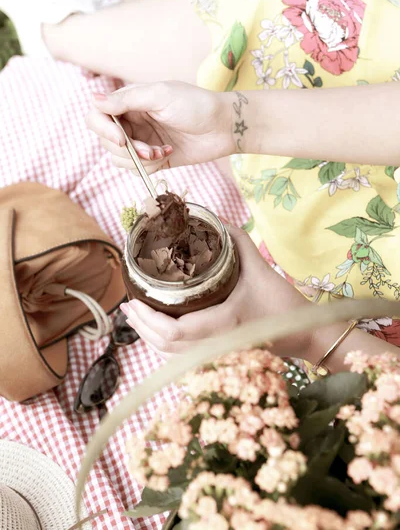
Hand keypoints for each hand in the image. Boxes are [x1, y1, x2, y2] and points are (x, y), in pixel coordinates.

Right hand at [85, 81, 233, 172]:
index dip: (103, 130)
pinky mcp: (153, 159)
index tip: (122, 139)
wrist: (224, 127)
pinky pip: (135, 169)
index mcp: (130, 102)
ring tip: (161, 151)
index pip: (97, 115)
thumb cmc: (196, 105)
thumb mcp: (160, 95)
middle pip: (106, 141)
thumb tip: (93, 99)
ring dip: (139, 159)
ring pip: (119, 159)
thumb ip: (126, 99)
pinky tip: (168, 154)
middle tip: (150, 149)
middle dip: (127, 149)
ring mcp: (142, 141)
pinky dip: (149, 166)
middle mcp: (132, 121)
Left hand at [120, 225, 311, 358]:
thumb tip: (211, 219)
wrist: (304, 334)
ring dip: (149, 337)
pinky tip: (157, 329)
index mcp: (223, 324)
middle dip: (141, 327)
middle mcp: (216, 345)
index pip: (173, 331)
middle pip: (165, 346)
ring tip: (136, 315)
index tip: (132, 301)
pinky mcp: (219, 358)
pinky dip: (164, 345)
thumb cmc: (283, 303)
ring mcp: (217, 355)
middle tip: (127, 305)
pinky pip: (182, 357)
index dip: (147, 319)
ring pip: (171, 355)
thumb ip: (235, 240)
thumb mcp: (259, 266)